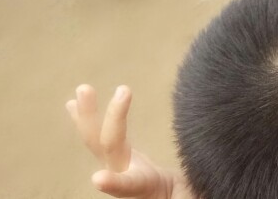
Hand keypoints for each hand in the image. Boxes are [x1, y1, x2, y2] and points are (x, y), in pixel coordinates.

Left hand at [66, 85, 188, 198]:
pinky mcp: (119, 156)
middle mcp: (126, 172)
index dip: (115, 182)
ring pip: (98, 140)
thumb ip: (187, 193)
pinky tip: (72, 104)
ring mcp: (119, 163)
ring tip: (82, 89)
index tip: (98, 179)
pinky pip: (99, 136)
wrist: (169, 198)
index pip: (129, 184)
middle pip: (108, 146)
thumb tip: (205, 193)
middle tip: (86, 90)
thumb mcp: (187, 196)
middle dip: (101, 120)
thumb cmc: (182, 195)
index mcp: (144, 187)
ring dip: (88, 114)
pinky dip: (87, 119)